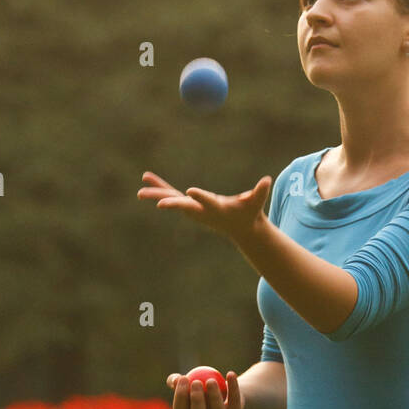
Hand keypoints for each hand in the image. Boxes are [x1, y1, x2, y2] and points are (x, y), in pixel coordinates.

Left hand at [138, 172, 271, 244]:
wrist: (241, 229)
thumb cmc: (249, 213)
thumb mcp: (255, 203)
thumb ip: (260, 193)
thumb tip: (267, 180)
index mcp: (216, 207)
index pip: (206, 201)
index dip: (199, 197)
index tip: (189, 191)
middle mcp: (201, 210)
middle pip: (182, 203)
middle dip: (168, 201)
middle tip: (152, 199)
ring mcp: (194, 209)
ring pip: (172, 199)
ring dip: (157, 193)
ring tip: (140, 189)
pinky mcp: (190, 206)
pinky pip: (172, 195)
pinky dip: (160, 188)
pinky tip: (147, 179)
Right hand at [166, 370, 244, 408]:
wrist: (228, 393)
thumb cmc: (202, 388)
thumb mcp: (189, 382)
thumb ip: (179, 381)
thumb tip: (175, 379)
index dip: (179, 395)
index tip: (183, 377)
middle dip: (196, 400)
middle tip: (196, 382)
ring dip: (214, 396)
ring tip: (211, 380)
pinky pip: (235, 403)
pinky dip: (233, 388)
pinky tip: (230, 374)